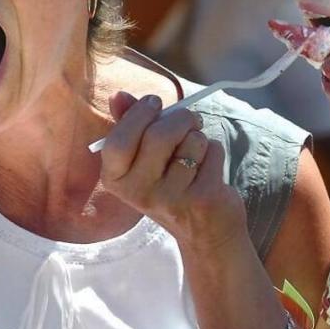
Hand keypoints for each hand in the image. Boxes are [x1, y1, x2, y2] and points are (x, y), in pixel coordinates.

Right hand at [99, 92, 244, 250]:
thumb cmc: (170, 185)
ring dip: (199, 137)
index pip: (118, 141)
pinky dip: (214, 152)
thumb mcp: (142, 158)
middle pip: (159, 134)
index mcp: (115, 180)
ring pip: (192, 140)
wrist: (204, 232)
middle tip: (188, 121)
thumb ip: (128, 125)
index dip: (139, 114)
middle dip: (181, 118)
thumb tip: (118, 95)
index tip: (155, 103)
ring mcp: (170, 198)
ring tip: (195, 153)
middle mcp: (138, 192)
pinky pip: (212, 151)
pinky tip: (208, 170)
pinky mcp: (202, 198)